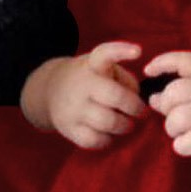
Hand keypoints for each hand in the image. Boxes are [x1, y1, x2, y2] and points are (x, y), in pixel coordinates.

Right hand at [21, 41, 147, 149]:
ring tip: (125, 123)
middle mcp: (81, 84)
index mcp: (92, 65)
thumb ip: (125, 79)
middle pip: (115, 96)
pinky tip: (107, 133)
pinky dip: (108, 139)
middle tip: (139, 111)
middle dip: (134, 107)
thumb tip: (136, 98)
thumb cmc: (90, 79)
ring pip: (108, 122)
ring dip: (124, 125)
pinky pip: (96, 140)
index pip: (105, 53)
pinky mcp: (68, 128)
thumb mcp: (104, 68)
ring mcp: (72, 107)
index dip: (121, 51)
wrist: (51, 90)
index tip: (138, 51)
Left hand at [144, 50, 190, 163]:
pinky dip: (182, 146)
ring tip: (185, 134)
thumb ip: (187, 90)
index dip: (163, 62)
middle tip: (176, 118)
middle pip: (171, 93)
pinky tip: (189, 146)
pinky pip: (185, 142)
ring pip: (174, 119)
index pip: (184, 61)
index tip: (148, 70)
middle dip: (166, 108)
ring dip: (174, 130)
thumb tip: (154, 98)